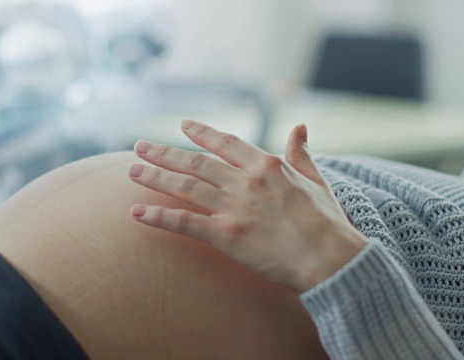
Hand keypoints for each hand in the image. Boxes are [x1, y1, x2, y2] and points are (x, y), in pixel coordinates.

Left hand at [128, 120, 366, 292]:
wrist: (331, 259)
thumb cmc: (328, 222)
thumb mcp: (317, 179)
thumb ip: (301, 153)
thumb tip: (300, 127)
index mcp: (267, 165)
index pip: (225, 142)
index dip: (201, 133)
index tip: (183, 125)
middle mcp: (245, 181)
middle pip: (195, 162)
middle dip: (164, 153)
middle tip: (140, 147)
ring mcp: (233, 207)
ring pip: (185, 186)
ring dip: (155, 178)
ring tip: (132, 171)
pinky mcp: (226, 236)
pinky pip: (185, 223)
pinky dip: (159, 217)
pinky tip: (137, 213)